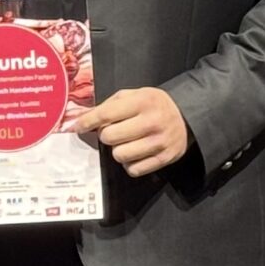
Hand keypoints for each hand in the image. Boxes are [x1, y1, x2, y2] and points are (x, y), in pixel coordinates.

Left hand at [75, 87, 189, 177]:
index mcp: (143, 101)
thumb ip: (109, 106)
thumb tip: (82, 120)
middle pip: (110, 137)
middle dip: (105, 135)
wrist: (186, 116)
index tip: (78, 127)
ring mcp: (159, 142)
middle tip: (112, 132)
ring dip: (117, 150)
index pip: (106, 114)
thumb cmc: (153, 105)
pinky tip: (135, 153)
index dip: (87, 122)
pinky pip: (133, 170)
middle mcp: (152, 121)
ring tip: (125, 143)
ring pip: (120, 155)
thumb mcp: (134, 95)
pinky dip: (129, 164)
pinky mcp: (164, 158)